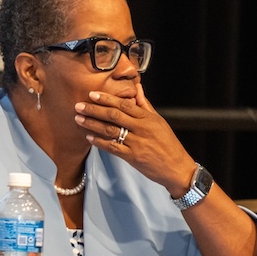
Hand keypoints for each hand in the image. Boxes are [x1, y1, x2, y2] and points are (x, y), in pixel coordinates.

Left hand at [74, 85, 197, 195]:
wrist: (177, 168)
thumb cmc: (168, 144)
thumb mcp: (159, 121)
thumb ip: (145, 104)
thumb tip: (136, 87)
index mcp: (148, 118)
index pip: (124, 104)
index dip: (107, 98)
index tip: (92, 94)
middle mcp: (142, 129)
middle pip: (114, 115)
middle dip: (94, 110)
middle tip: (78, 106)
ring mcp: (137, 143)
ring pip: (111, 130)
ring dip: (92, 124)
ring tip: (79, 119)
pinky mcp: (133, 157)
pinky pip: (113, 147)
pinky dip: (99, 142)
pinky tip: (89, 137)